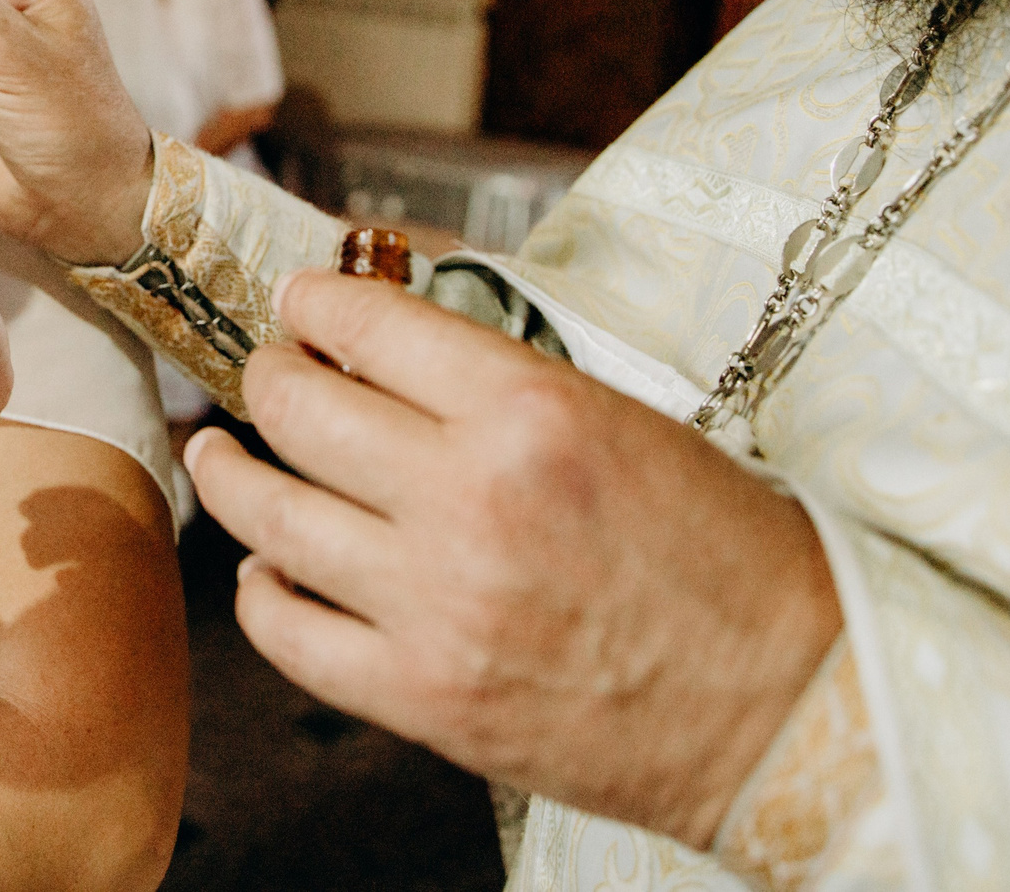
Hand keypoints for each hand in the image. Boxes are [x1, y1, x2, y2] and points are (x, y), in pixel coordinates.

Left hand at [185, 271, 840, 848]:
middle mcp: (469, 500)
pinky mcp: (421, 695)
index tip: (303, 301)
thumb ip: (503, 389)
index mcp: (532, 415)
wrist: (789, 709)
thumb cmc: (734, 566)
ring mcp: (434, 604)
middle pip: (298, 407)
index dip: (317, 301)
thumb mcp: (627, 424)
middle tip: (269, 369)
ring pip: (268, 512)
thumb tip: (398, 354)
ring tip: (221, 454)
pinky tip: (267, 568)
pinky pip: (287, 632)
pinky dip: (261, 591)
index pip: (370, 325)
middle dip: (269, 374)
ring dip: (231, 471)